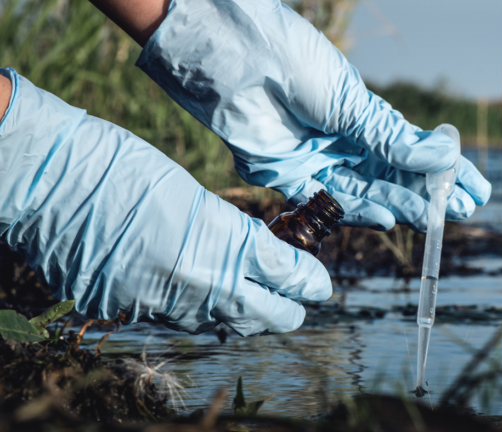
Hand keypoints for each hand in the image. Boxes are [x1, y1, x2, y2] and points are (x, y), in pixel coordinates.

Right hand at [0, 68, 331, 335]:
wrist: (51, 181)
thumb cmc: (124, 167)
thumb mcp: (193, 194)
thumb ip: (230, 233)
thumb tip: (255, 257)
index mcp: (225, 244)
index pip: (288, 276)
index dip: (311, 281)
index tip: (320, 283)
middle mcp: (201, 286)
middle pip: (268, 317)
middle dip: (289, 309)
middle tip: (296, 296)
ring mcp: (163, 306)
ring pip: (224, 325)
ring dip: (244, 313)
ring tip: (252, 297)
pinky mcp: (129, 313)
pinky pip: (177, 322)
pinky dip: (196, 310)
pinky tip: (196, 293)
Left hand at [136, 0, 490, 231]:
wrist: (234, 57)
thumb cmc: (293, 62)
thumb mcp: (350, 101)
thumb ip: (391, 138)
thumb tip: (445, 156)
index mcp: (363, 116)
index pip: (414, 150)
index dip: (446, 171)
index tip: (477, 189)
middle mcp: (344, 141)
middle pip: (395, 177)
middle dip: (430, 194)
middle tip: (463, 211)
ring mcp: (318, 160)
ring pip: (368, 193)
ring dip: (402, 206)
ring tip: (433, 218)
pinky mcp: (289, 178)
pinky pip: (329, 203)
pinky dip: (359, 212)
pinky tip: (389, 219)